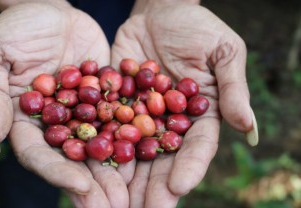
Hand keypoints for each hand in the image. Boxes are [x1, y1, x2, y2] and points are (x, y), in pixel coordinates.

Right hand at [0, 2, 128, 206]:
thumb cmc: (15, 29)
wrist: (51, 11)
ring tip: (137, 194)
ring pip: (100, 147)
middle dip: (94, 185)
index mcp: (26, 123)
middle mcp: (57, 126)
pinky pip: (121, 120)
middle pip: (73, 161)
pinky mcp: (106, 99)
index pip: (39, 155)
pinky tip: (154, 152)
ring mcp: (83, 115)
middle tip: (115, 207)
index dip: (58, 172)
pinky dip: (135, 137)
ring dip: (117, 171)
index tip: (81, 186)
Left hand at [111, 2, 256, 206]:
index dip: (189, 168)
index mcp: (199, 116)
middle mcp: (168, 124)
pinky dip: (97, 148)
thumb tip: (248, 127)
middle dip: (154, 188)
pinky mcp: (115, 105)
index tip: (178, 187)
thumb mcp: (223, 51)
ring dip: (123, 179)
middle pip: (162, 161)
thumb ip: (232, 89)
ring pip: (132, 153)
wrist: (159, 12)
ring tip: (112, 202)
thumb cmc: (197, 27)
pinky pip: (106, 128)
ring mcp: (139, 117)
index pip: (197, 148)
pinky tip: (88, 168)